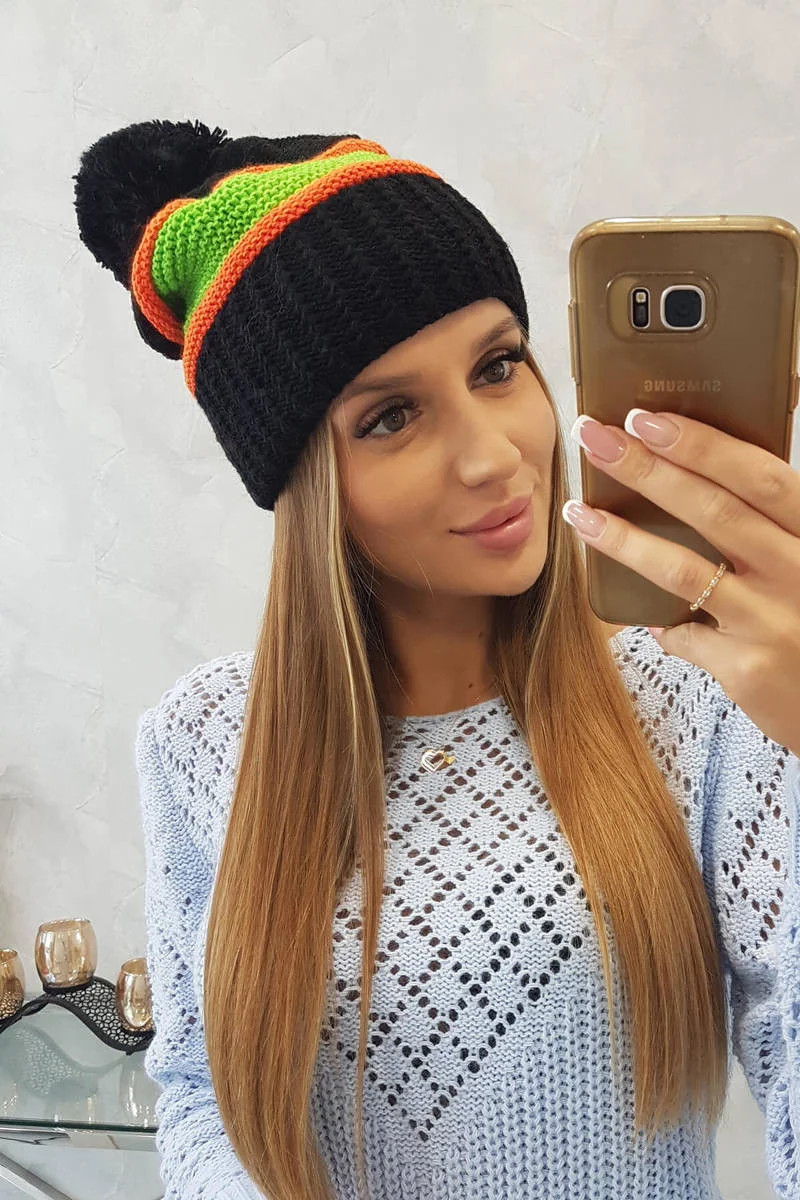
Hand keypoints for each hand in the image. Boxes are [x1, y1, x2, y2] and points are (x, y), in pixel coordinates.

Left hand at [562, 407, 799, 756]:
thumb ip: (770, 526)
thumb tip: (689, 479)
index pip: (759, 476)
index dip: (701, 445)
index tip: (645, 418)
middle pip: (714, 510)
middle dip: (647, 470)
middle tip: (594, 439)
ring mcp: (776, 622)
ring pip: (684, 570)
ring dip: (623, 539)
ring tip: (578, 514)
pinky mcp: (750, 668)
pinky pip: (685, 635)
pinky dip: (660, 624)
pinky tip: (643, 617)